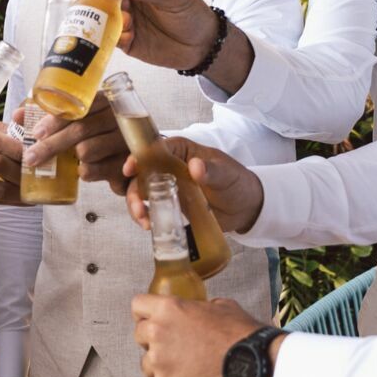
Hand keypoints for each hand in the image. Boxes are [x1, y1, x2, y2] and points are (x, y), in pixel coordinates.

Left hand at [21, 93, 131, 191]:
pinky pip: (93, 170)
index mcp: (105, 101)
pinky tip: (84, 169)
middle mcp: (117, 118)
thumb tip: (18, 115)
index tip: (36, 133)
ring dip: (69, 159)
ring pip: (85, 150)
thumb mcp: (80, 121)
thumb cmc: (101, 135)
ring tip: (67, 160)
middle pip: (79, 129)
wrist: (140, 157)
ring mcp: (124, 140)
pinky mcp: (126, 164)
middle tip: (31, 157)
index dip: (55, 120)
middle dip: (51, 145)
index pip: (78, 107)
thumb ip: (51, 117)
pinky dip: (83, 172)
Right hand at [78, 0, 253, 92]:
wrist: (201, 45)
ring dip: (105, 18)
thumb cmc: (190, 13)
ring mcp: (121, 18)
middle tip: (106, 2)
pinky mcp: (123, 40)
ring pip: (96, 14)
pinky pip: (107, 37)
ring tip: (129, 24)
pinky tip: (130, 38)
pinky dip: (114, 37)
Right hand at [121, 136, 264, 233]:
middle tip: (138, 207)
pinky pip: (152, 208)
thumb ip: (212, 171)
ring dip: (137, 206)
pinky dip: (146, 216)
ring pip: (143, 192)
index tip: (130, 169)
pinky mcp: (170, 205)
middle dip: (134, 190)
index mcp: (182, 151)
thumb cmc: (237, 183)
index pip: (155, 149)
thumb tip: (195, 166)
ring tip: (144, 222)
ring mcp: (168, 187)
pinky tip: (149, 226)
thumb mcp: (227, 175)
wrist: (245, 208)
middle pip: (143, 174)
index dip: (140, 157)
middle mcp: (170, 167)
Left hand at [131, 294, 270, 376]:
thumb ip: (199, 307)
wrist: (253, 364)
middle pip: (139, 335)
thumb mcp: (221, 306)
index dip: (146, 313)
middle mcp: (157, 333)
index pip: (137, 305)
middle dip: (153, 340)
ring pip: (146, 363)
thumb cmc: (240, 334)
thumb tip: (198, 310)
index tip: (154, 319)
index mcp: (168, 309)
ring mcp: (158, 362)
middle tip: (175, 346)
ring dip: (160, 365)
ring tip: (184, 367)